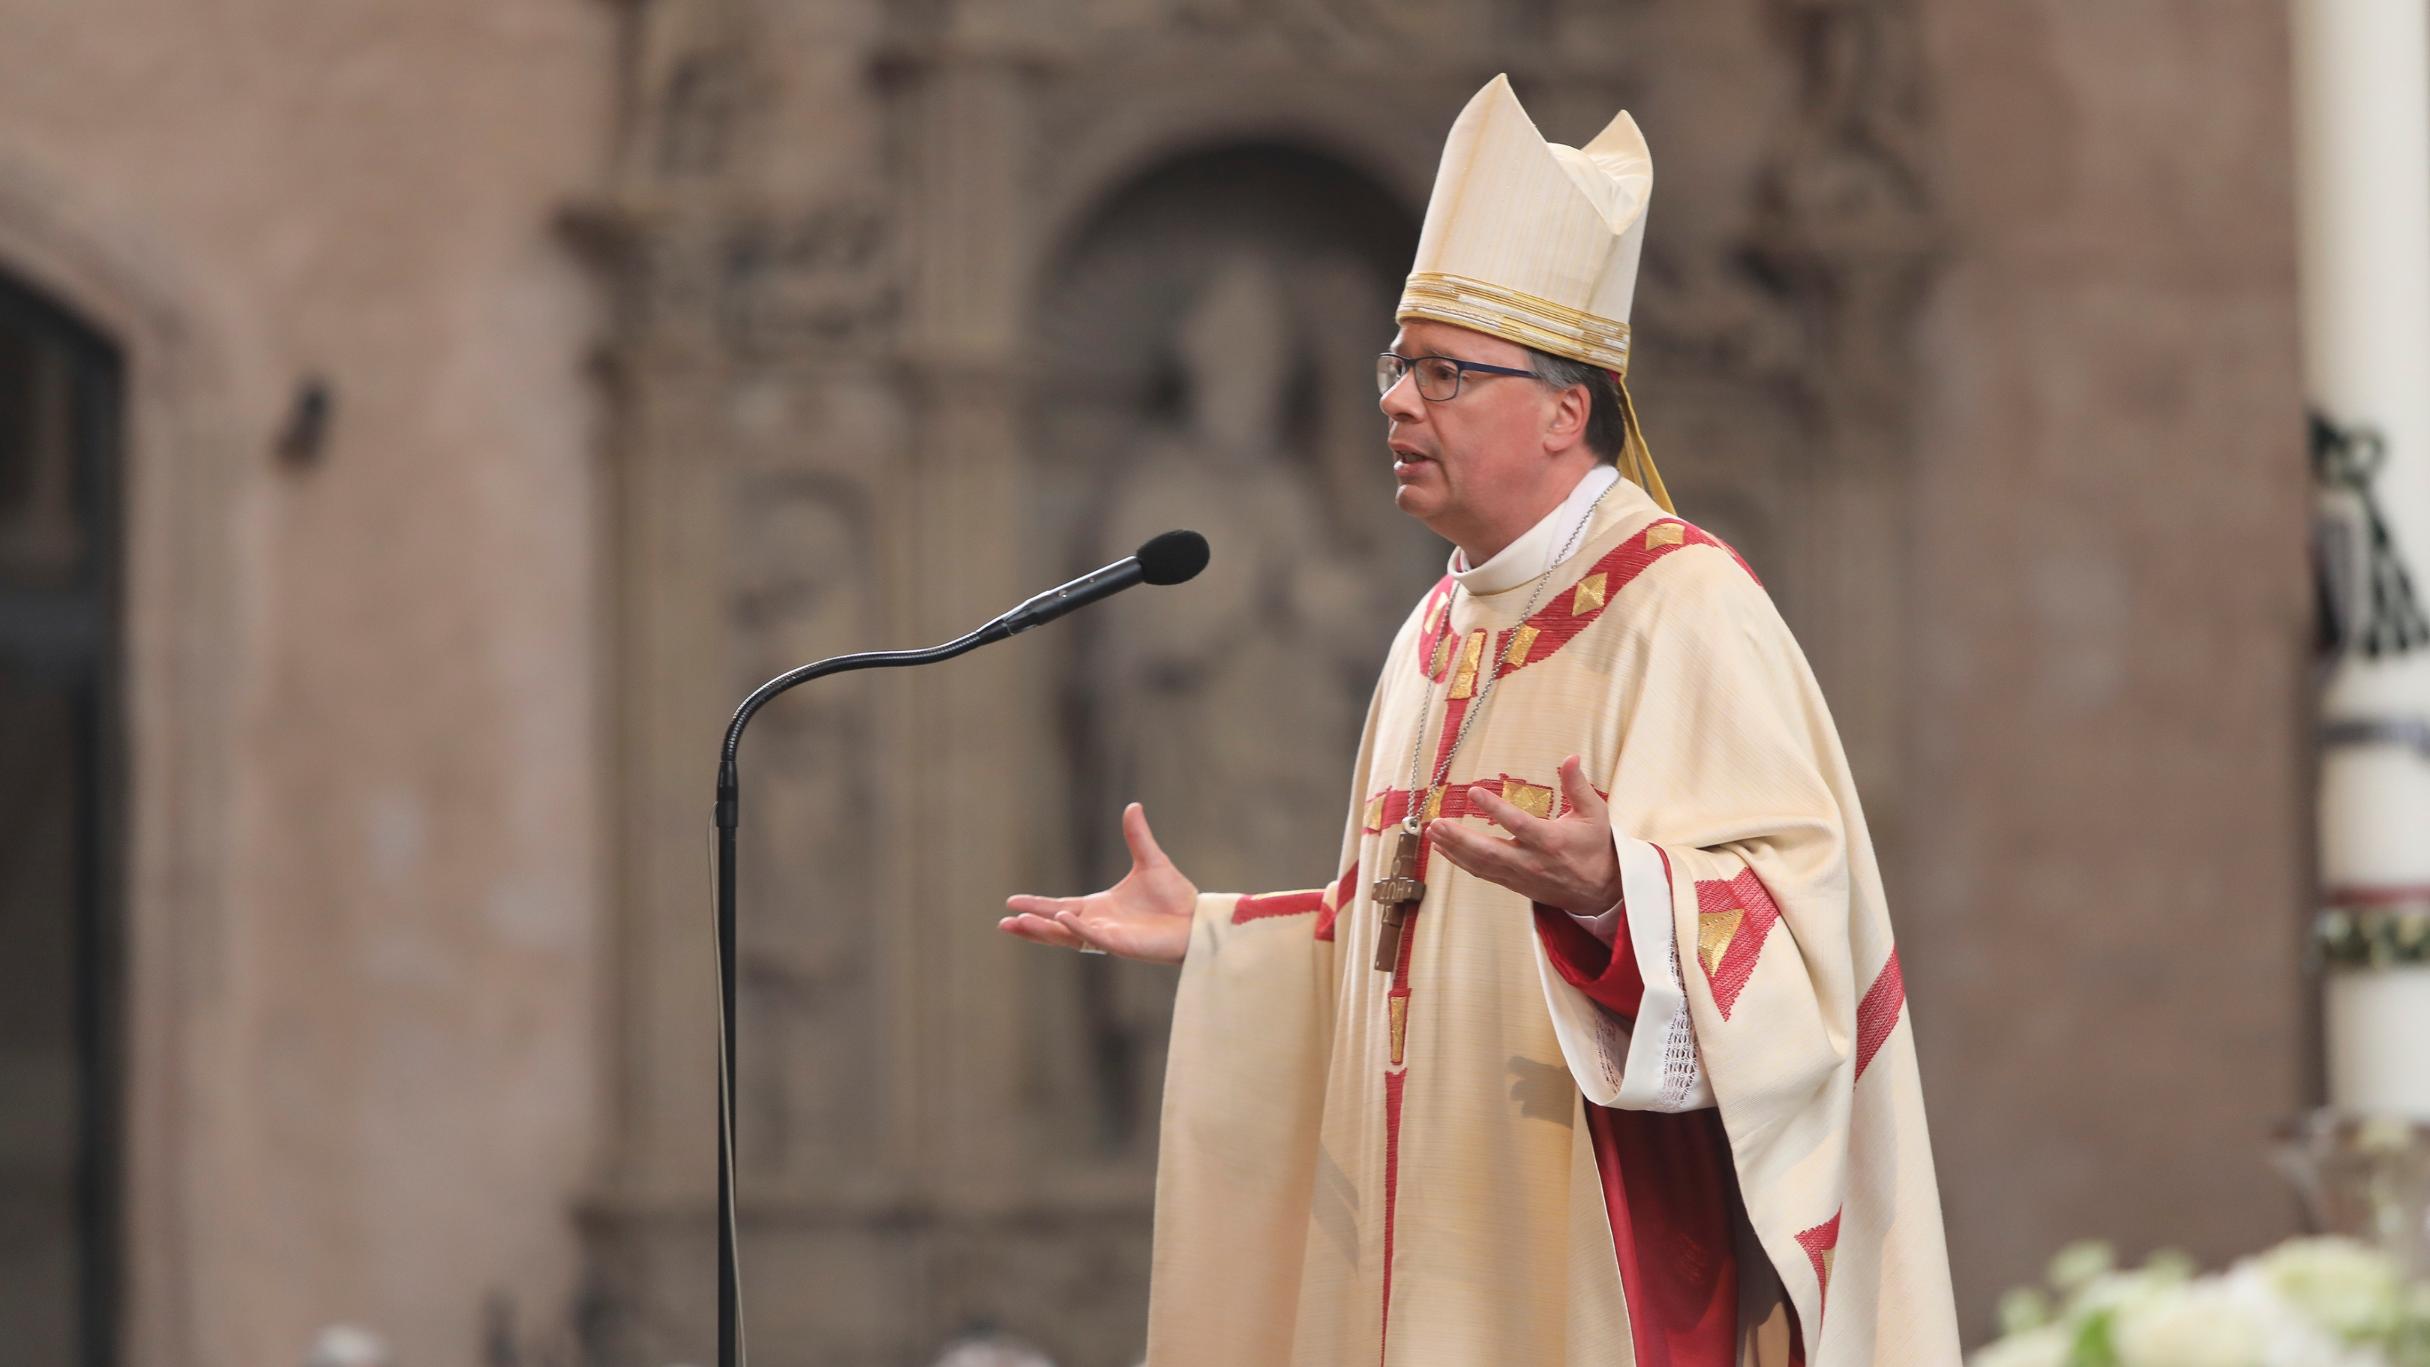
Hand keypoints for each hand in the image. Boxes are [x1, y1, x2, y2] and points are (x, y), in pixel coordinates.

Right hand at [1000, 803, 1198, 964]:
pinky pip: (1095, 938)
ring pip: (1068, 936)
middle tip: (1004, 922)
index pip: (1060, 908)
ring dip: (1043, 930)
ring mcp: (1108, 937)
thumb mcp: (1150, 861)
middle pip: (1056, 927)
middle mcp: (1098, 925)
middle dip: (1030, 925)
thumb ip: (1137, 836)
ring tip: (1018, 924)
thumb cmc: (1174, 897)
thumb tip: (1133, 806)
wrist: (1197, 919)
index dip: (1037, 906)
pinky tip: (1061, 919)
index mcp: (1098, 908)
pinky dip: (1077, 929)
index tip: (1012, 903)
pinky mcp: (1122, 945)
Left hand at [1424, 755, 1621, 917]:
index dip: (1494, 808)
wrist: (1600, 891)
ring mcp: (1520, 876)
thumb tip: (1570, 757)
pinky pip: (1482, 874)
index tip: (1473, 791)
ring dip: (1454, 849)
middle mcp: (1532, 861)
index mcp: (1551, 841)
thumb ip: (1578, 785)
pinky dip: (1461, 862)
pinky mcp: (1514, 884)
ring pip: (1481, 865)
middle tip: (1437, 823)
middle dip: (1460, 838)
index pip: (1517, 824)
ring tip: (1433, 833)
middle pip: (1490, 852)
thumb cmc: (1596, 847)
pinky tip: (1444, 850)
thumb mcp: (1594, 813)